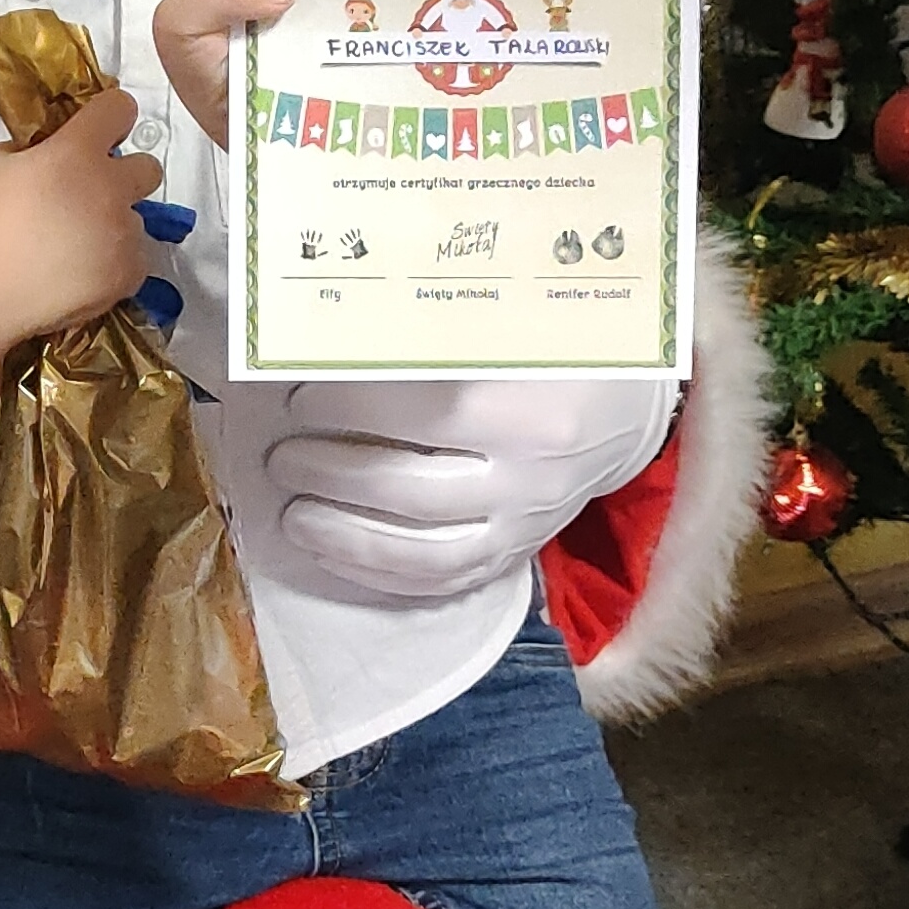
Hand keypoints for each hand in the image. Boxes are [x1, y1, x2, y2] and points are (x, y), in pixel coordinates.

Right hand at [0, 84, 158, 424]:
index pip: (120, 108)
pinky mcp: (126, 277)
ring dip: (113, 225)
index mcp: (75, 153)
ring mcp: (122, 236)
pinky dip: (112, 263)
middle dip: (123, 174)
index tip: (96, 131)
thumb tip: (53, 154)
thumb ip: (34, 149)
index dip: (109, 115)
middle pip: (149, 167)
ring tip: (73, 247)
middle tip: (87, 195)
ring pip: (137, 219)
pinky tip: (79, 274)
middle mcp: (109, 190)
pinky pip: (134, 259)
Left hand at [265, 372, 678, 607]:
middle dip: (333, 475)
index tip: (301, 397)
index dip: (354, 409)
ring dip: (346, 538)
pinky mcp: (518, 555)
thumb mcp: (513, 326)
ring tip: (292, 515)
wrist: (627, 411)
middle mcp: (533, 477)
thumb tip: (336, 335)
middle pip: (413, 489)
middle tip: (282, 457)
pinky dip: (380, 574)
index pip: (427, 415)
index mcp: (532, 407)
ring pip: (425, 551)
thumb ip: (437, 334)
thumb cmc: (557, 351)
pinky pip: (443, 581)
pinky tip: (331, 554)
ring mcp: (526, 525)